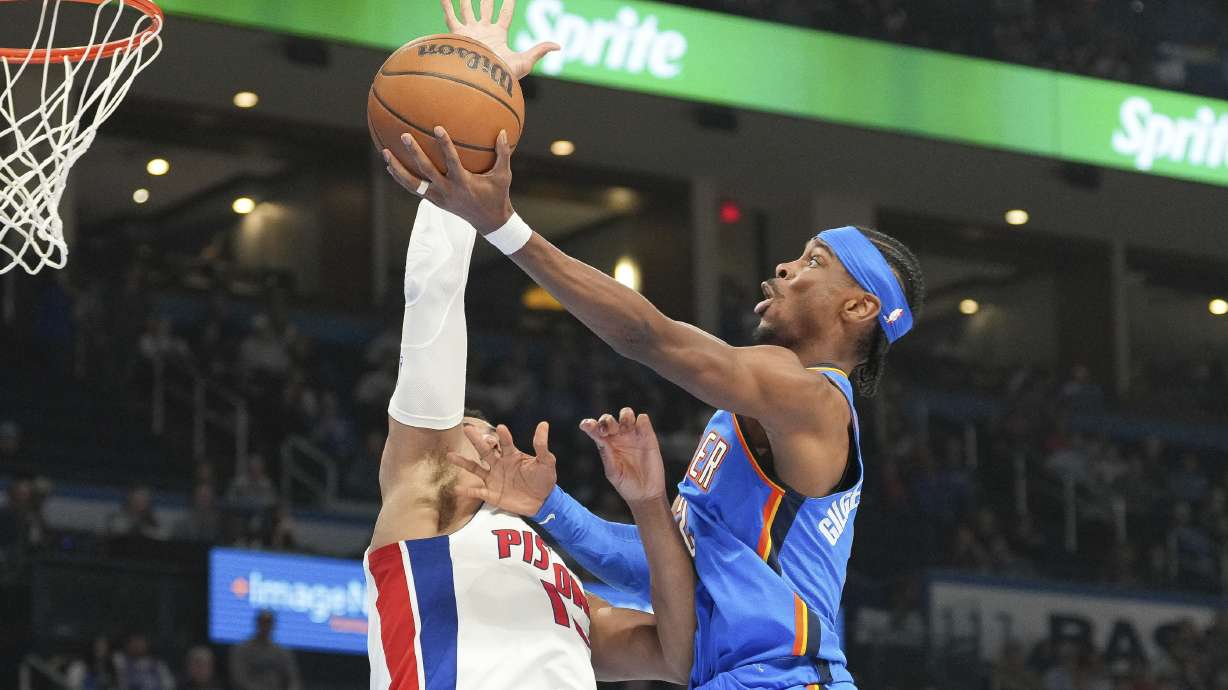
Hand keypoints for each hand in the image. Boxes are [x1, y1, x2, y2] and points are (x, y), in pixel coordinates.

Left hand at [382, 128, 513, 233]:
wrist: (490, 222)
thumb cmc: (497, 196)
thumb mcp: (503, 176)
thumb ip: (503, 153)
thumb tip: (504, 132)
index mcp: (463, 183)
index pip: (452, 161)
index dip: (444, 145)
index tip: (437, 128)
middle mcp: (448, 190)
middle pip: (426, 170)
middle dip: (414, 153)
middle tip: (404, 136)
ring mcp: (438, 197)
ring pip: (412, 184)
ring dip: (397, 168)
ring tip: (385, 153)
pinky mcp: (434, 201)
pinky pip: (413, 189)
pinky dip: (401, 178)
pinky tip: (390, 167)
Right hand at [441, 0, 558, 79]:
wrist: (481, 80)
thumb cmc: (502, 73)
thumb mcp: (524, 61)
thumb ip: (539, 51)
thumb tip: (559, 46)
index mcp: (498, 35)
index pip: (504, 14)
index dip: (508, 3)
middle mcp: (483, 31)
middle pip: (485, 8)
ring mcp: (469, 32)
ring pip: (467, 9)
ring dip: (465, 0)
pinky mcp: (457, 35)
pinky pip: (450, 17)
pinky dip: (447, 6)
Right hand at [447, 421, 556, 515]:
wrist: (542, 502)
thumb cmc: (544, 480)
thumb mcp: (546, 462)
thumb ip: (541, 446)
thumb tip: (543, 425)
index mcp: (512, 455)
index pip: (505, 443)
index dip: (503, 436)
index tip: (501, 428)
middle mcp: (499, 464)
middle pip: (485, 450)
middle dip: (476, 440)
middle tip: (467, 428)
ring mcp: (494, 478)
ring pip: (476, 468)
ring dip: (463, 462)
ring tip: (450, 455)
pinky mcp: (492, 494)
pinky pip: (477, 491)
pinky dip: (467, 491)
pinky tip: (456, 488)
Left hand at [580, 408, 666, 505]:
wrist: (646, 493)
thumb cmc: (626, 484)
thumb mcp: (613, 472)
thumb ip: (607, 455)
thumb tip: (600, 439)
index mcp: (606, 445)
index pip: (594, 429)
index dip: (589, 425)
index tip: (586, 425)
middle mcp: (618, 437)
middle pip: (608, 419)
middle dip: (607, 421)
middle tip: (608, 432)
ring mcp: (633, 435)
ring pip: (626, 413)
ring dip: (624, 416)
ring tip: (626, 428)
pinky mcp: (648, 436)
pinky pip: (643, 419)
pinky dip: (641, 420)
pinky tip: (640, 430)